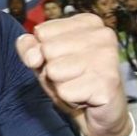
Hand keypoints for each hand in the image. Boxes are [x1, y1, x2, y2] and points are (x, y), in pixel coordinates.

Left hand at [17, 14, 131, 135]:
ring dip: (59, 85)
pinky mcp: (108, 82)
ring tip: (78, 86)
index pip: (42, 32)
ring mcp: (107, 57)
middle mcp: (101, 35)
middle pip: (47, 50)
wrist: (103, 113)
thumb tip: (33, 55)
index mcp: (87, 22)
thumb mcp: (44, 60)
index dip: (44, 52)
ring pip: (53, 71)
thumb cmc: (73, 80)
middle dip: (51, 70)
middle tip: (71, 76)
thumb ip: (29, 48)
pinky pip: (64, 91)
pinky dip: (69, 99)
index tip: (64, 60)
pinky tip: (85, 96)